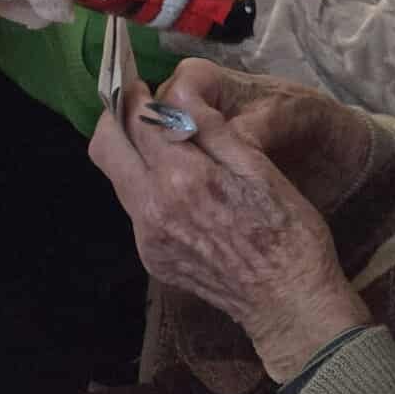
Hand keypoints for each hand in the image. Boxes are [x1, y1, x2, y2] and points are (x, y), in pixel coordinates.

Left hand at [91, 79, 369, 382]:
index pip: (135, 120)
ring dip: (133, 154)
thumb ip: (211, 129)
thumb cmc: (288, 232)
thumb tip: (176, 94)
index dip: (138, 96)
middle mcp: (152, 208)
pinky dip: (148, 187)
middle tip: (143, 111)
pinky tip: (182, 190)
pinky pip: (135, 208)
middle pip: (105, 147)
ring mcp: (147, 237)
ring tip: (168, 148)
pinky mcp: (152, 258)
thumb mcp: (259, 169)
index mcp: (182, 179)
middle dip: (117, 120)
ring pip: (117, 177)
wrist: (289, 306)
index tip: (148, 87)